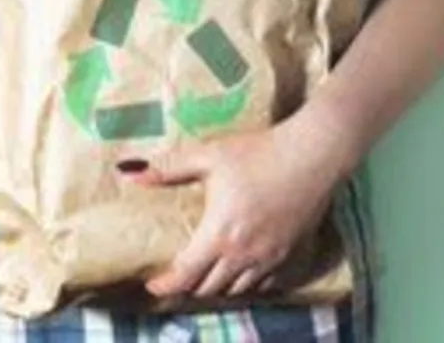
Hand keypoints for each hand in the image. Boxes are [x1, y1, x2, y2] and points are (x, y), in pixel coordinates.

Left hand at [125, 118, 346, 300]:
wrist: (312, 156)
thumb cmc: (258, 153)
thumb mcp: (209, 156)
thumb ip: (169, 169)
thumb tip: (131, 174)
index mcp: (219, 234)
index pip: (186, 274)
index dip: (166, 285)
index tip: (153, 284)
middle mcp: (243, 255)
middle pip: (209, 288)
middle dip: (189, 286)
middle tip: (177, 276)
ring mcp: (269, 258)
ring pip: (236, 289)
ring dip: (217, 287)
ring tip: (205, 275)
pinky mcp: (289, 254)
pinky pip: (264, 284)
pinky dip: (247, 284)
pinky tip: (241, 271)